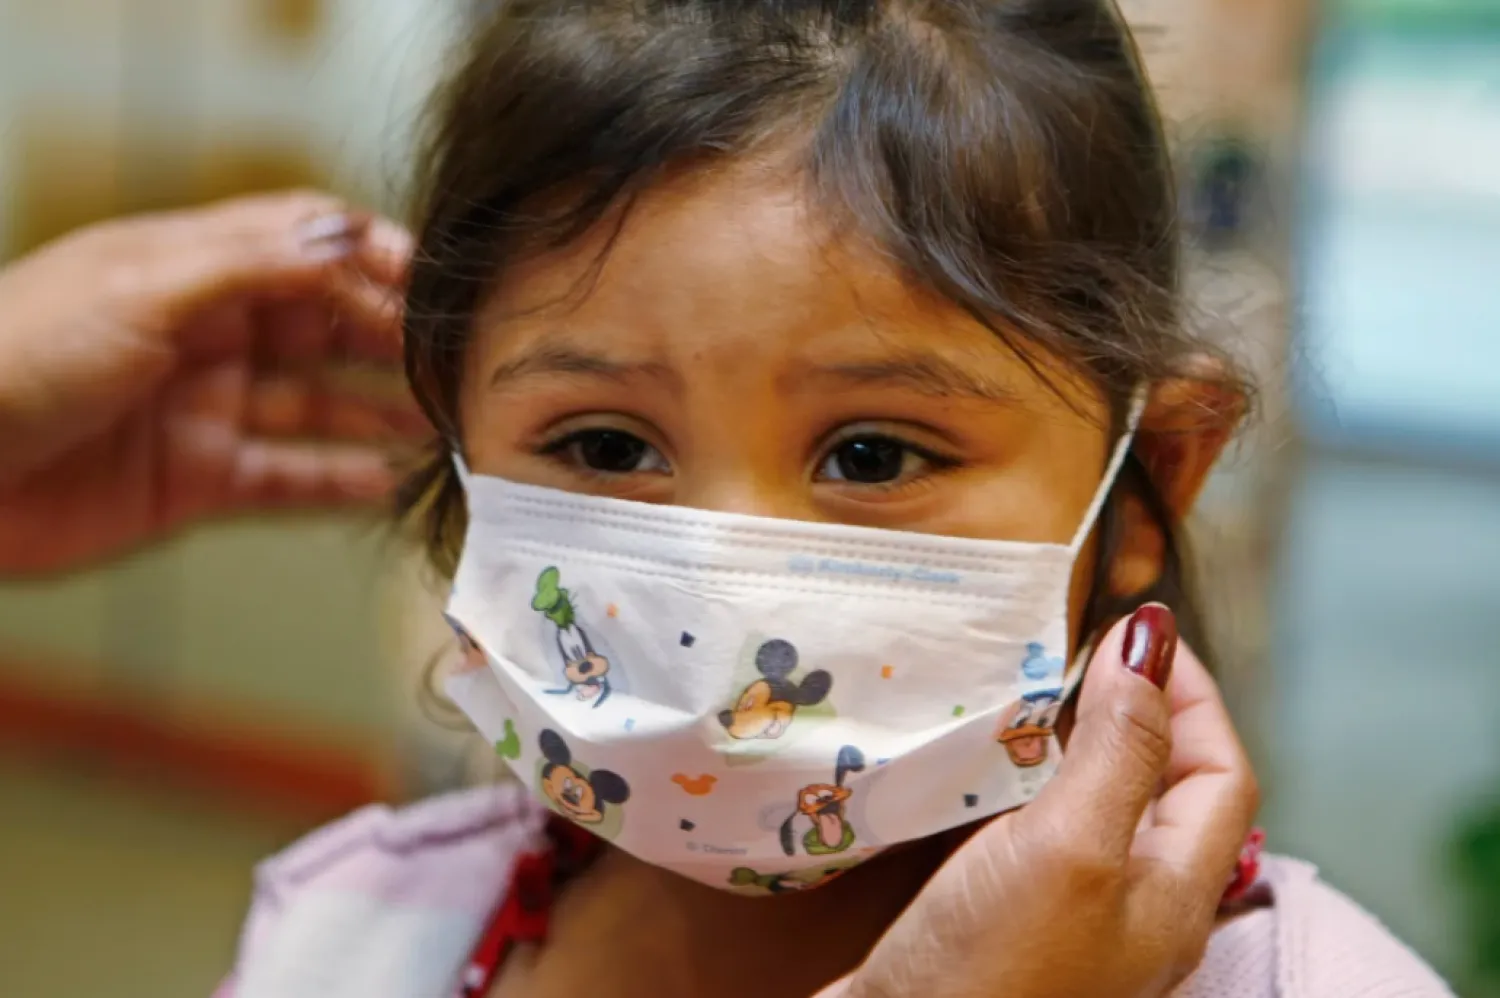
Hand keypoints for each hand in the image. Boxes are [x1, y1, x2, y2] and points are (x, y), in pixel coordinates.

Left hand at [0, 191, 423, 575]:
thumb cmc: (13, 357)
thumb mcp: (142, 288)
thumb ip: (252, 265)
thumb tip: (346, 235)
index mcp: (192, 269)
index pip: (305, 245)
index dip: (371, 256)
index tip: (429, 281)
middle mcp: (209, 334)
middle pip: (325, 325)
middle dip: (391, 337)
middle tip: (450, 360)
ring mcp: (207, 408)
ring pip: (319, 403)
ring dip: (381, 410)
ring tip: (441, 423)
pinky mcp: (199, 478)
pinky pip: (290, 477)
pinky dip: (342, 479)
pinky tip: (390, 480)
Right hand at [826, 606, 1258, 997]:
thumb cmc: (998, 969)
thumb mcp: (1072, 844)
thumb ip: (1121, 745)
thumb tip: (1153, 639)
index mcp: (1176, 892)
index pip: (1219, 770)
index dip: (1190, 691)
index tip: (1136, 626)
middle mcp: (1136, 908)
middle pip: (1164, 786)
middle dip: (1135, 707)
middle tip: (1080, 648)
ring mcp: (1072, 920)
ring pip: (1098, 807)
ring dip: (1074, 741)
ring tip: (1031, 688)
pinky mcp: (1008, 924)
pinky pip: (1039, 834)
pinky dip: (1023, 783)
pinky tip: (980, 766)